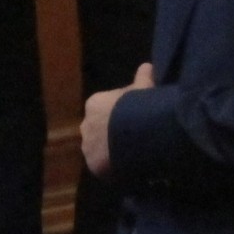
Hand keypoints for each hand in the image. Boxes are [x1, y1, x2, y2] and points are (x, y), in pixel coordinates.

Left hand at [81, 62, 155, 178]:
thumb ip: (143, 77)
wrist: (134, 132)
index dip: (120, 114)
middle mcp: (86, 124)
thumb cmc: (138, 106)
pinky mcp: (94, 165)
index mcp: (94, 104)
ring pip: (99, 150)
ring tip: (131, 155)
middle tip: (131, 138)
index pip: (105, 109)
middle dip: (111, 134)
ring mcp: (88, 146)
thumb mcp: (144, 88)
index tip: (133, 118)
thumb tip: (147, 66)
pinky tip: (129, 167)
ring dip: (110, 152)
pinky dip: (113, 168)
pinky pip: (104, 167)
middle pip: (99, 130)